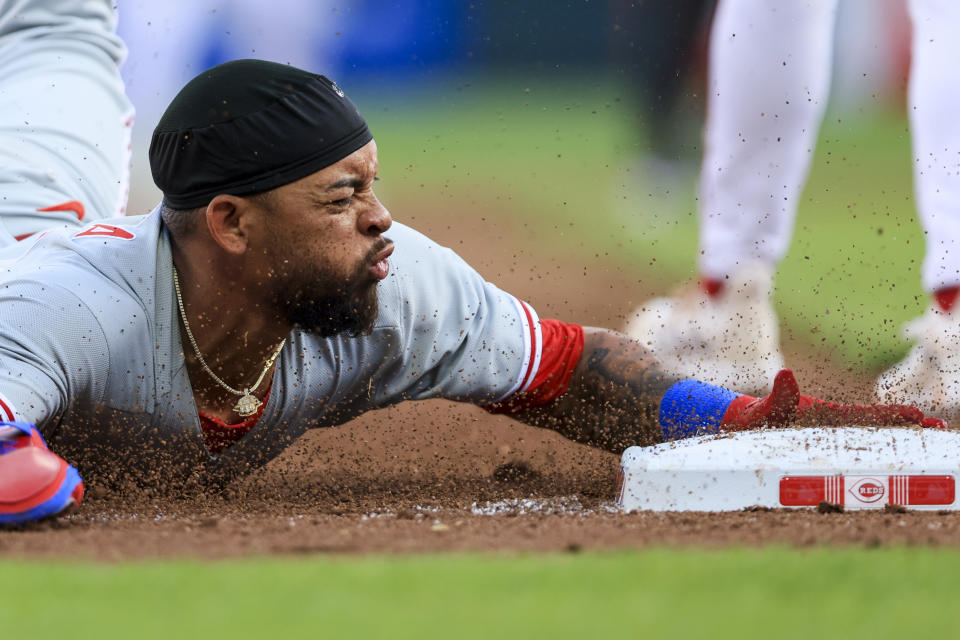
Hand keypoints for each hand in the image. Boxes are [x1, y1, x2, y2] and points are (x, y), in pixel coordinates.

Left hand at [720, 369, 946, 430]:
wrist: (742, 423)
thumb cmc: (754, 417)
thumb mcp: (767, 407)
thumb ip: (778, 394)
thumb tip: (785, 373)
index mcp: (826, 413)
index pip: (865, 415)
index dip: (891, 416)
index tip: (918, 416)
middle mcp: (832, 421)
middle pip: (876, 424)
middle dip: (907, 426)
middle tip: (939, 427)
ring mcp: (828, 433)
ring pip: (868, 436)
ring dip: (896, 438)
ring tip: (928, 438)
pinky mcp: (821, 443)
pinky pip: (853, 448)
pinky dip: (875, 450)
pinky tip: (890, 458)